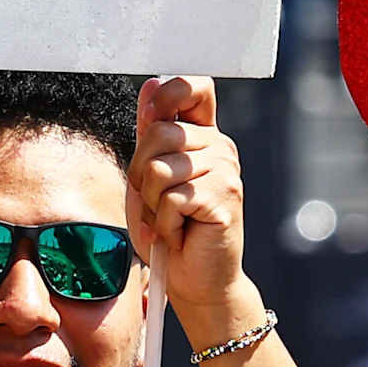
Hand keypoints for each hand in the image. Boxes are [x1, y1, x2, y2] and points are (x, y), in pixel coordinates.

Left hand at [131, 77, 256, 338]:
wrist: (197, 281)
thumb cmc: (172, 231)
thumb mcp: (150, 179)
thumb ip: (150, 135)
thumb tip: (149, 85)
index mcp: (204, 138)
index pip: (194, 88)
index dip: (167, 94)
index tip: (152, 118)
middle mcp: (221, 148)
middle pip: (159, 132)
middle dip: (141, 172)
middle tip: (156, 201)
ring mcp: (226, 172)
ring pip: (161, 168)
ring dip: (153, 203)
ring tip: (168, 221)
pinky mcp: (224, 198)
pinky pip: (172, 198)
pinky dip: (164, 223)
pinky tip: (178, 235)